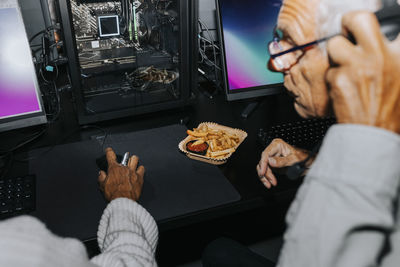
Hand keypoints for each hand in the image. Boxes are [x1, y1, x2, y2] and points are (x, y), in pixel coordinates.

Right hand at [98, 147, 144, 201]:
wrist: (123, 201)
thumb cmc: (114, 195)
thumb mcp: (103, 187)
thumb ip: (101, 178)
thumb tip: (101, 173)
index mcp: (114, 169)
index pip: (111, 156)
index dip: (109, 151)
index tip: (109, 150)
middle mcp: (124, 168)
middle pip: (126, 156)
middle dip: (125, 158)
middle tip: (125, 161)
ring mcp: (133, 172)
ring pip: (135, 159)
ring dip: (133, 160)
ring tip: (132, 163)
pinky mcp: (140, 177)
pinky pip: (142, 168)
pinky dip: (140, 169)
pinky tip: (139, 172)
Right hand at [256, 138, 308, 188]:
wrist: (310, 163)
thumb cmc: (305, 158)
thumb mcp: (295, 159)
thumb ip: (282, 161)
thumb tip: (271, 161)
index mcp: (277, 145)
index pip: (266, 154)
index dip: (263, 164)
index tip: (263, 172)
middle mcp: (273, 151)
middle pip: (263, 162)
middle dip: (266, 172)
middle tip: (271, 180)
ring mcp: (272, 158)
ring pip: (262, 168)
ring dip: (265, 177)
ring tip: (271, 183)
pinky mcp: (273, 166)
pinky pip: (266, 172)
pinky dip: (266, 178)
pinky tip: (269, 182)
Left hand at [326, 11, 399, 133]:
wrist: (374, 134)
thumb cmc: (390, 110)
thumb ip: (396, 56)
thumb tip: (392, 42)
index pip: (397, 25)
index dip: (388, 21)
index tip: (382, 27)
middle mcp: (381, 56)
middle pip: (360, 19)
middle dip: (349, 22)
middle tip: (348, 31)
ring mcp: (358, 66)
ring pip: (335, 44)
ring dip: (336, 55)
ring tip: (344, 67)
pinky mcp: (339, 79)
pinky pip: (329, 69)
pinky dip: (332, 77)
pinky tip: (342, 88)